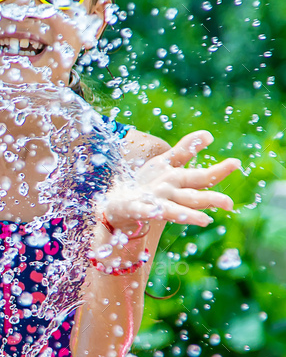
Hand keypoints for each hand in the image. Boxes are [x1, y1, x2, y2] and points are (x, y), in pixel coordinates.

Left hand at [101, 130, 239, 232]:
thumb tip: (208, 135)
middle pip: (193, 198)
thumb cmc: (147, 183)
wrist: (119, 202)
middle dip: (211, 200)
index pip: (203, 178)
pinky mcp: (135, 208)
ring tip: (205, 221)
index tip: (236, 163)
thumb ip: (185, 150)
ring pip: (174, 210)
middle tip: (229, 204)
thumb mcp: (165, 162)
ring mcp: (154, 203)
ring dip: (188, 215)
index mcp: (179, 182)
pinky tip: (153, 211)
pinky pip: (143, 211)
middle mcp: (170, 195)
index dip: (219, 171)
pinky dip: (149, 212)